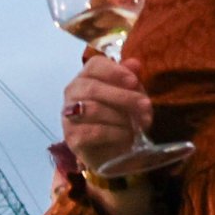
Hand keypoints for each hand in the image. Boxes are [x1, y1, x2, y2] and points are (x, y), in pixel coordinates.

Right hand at [58, 52, 158, 181]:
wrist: (112, 151)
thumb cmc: (119, 118)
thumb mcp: (130, 96)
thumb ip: (130, 80)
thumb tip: (135, 64)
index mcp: (85, 78)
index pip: (94, 66)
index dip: (115, 71)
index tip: (134, 81)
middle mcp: (72, 93)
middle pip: (93, 88)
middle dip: (123, 97)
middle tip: (145, 106)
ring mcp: (69, 116)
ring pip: (93, 109)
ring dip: (121, 117)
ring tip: (137, 125)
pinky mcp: (72, 137)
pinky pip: (94, 131)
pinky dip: (115, 133)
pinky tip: (126, 135)